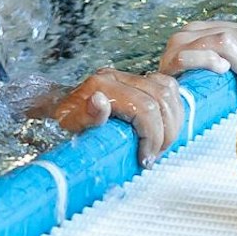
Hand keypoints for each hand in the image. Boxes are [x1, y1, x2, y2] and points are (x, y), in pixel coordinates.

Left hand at [53, 68, 182, 164]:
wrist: (62, 106)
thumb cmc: (67, 120)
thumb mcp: (68, 124)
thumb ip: (84, 116)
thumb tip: (100, 102)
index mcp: (102, 85)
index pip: (144, 108)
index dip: (152, 136)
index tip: (145, 159)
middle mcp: (118, 76)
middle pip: (161, 99)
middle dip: (165, 132)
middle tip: (155, 154)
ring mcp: (130, 76)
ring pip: (169, 91)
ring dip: (173, 121)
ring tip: (161, 144)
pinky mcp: (140, 79)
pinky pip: (169, 87)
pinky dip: (174, 108)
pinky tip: (166, 126)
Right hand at [159, 20, 236, 96]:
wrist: (158, 100)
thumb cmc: (190, 90)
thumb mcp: (214, 70)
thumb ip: (233, 61)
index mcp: (206, 30)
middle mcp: (192, 30)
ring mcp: (179, 42)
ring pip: (225, 41)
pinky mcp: (170, 58)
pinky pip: (197, 54)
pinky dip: (212, 62)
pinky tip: (221, 73)